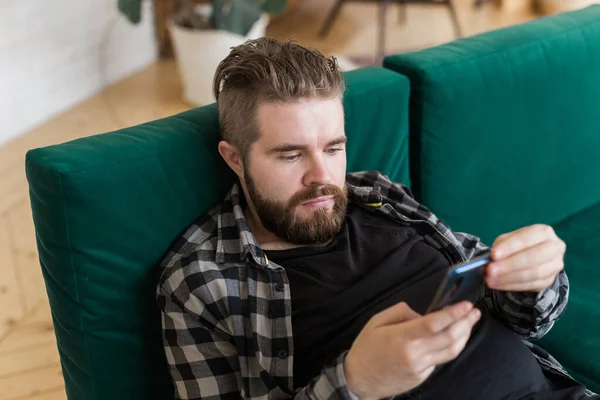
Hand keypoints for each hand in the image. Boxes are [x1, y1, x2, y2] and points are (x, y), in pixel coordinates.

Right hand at [344, 301, 480, 399]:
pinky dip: (449, 347)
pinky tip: (451, 338)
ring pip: (450, 351)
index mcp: (401, 337)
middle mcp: (414, 354)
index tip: (465, 305)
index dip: (454, 314)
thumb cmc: (366, 348)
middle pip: (449, 338)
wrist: (359, 380)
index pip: (435, 324)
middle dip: (465, 323)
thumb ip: (401, 312)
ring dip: (464, 336)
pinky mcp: (422, 377)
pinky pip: (440, 360)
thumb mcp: (376, 321)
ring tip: (469, 323)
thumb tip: (422, 314)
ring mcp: (420, 368)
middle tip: (474, 312)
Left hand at [487, 224, 565, 291]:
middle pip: (534, 257)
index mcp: (544, 231)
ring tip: (491, 279)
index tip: (494, 255)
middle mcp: (554, 247)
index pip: (527, 238)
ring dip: (510, 277)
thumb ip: (502, 246)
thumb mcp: (508, 240)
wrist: (530, 257)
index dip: (510, 247)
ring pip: (535, 273)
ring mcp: (555, 265)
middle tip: (491, 270)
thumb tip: (493, 258)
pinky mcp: (550, 280)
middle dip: (510, 264)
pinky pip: (532, 285)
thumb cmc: (517, 245)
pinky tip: (499, 284)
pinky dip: (513, 285)